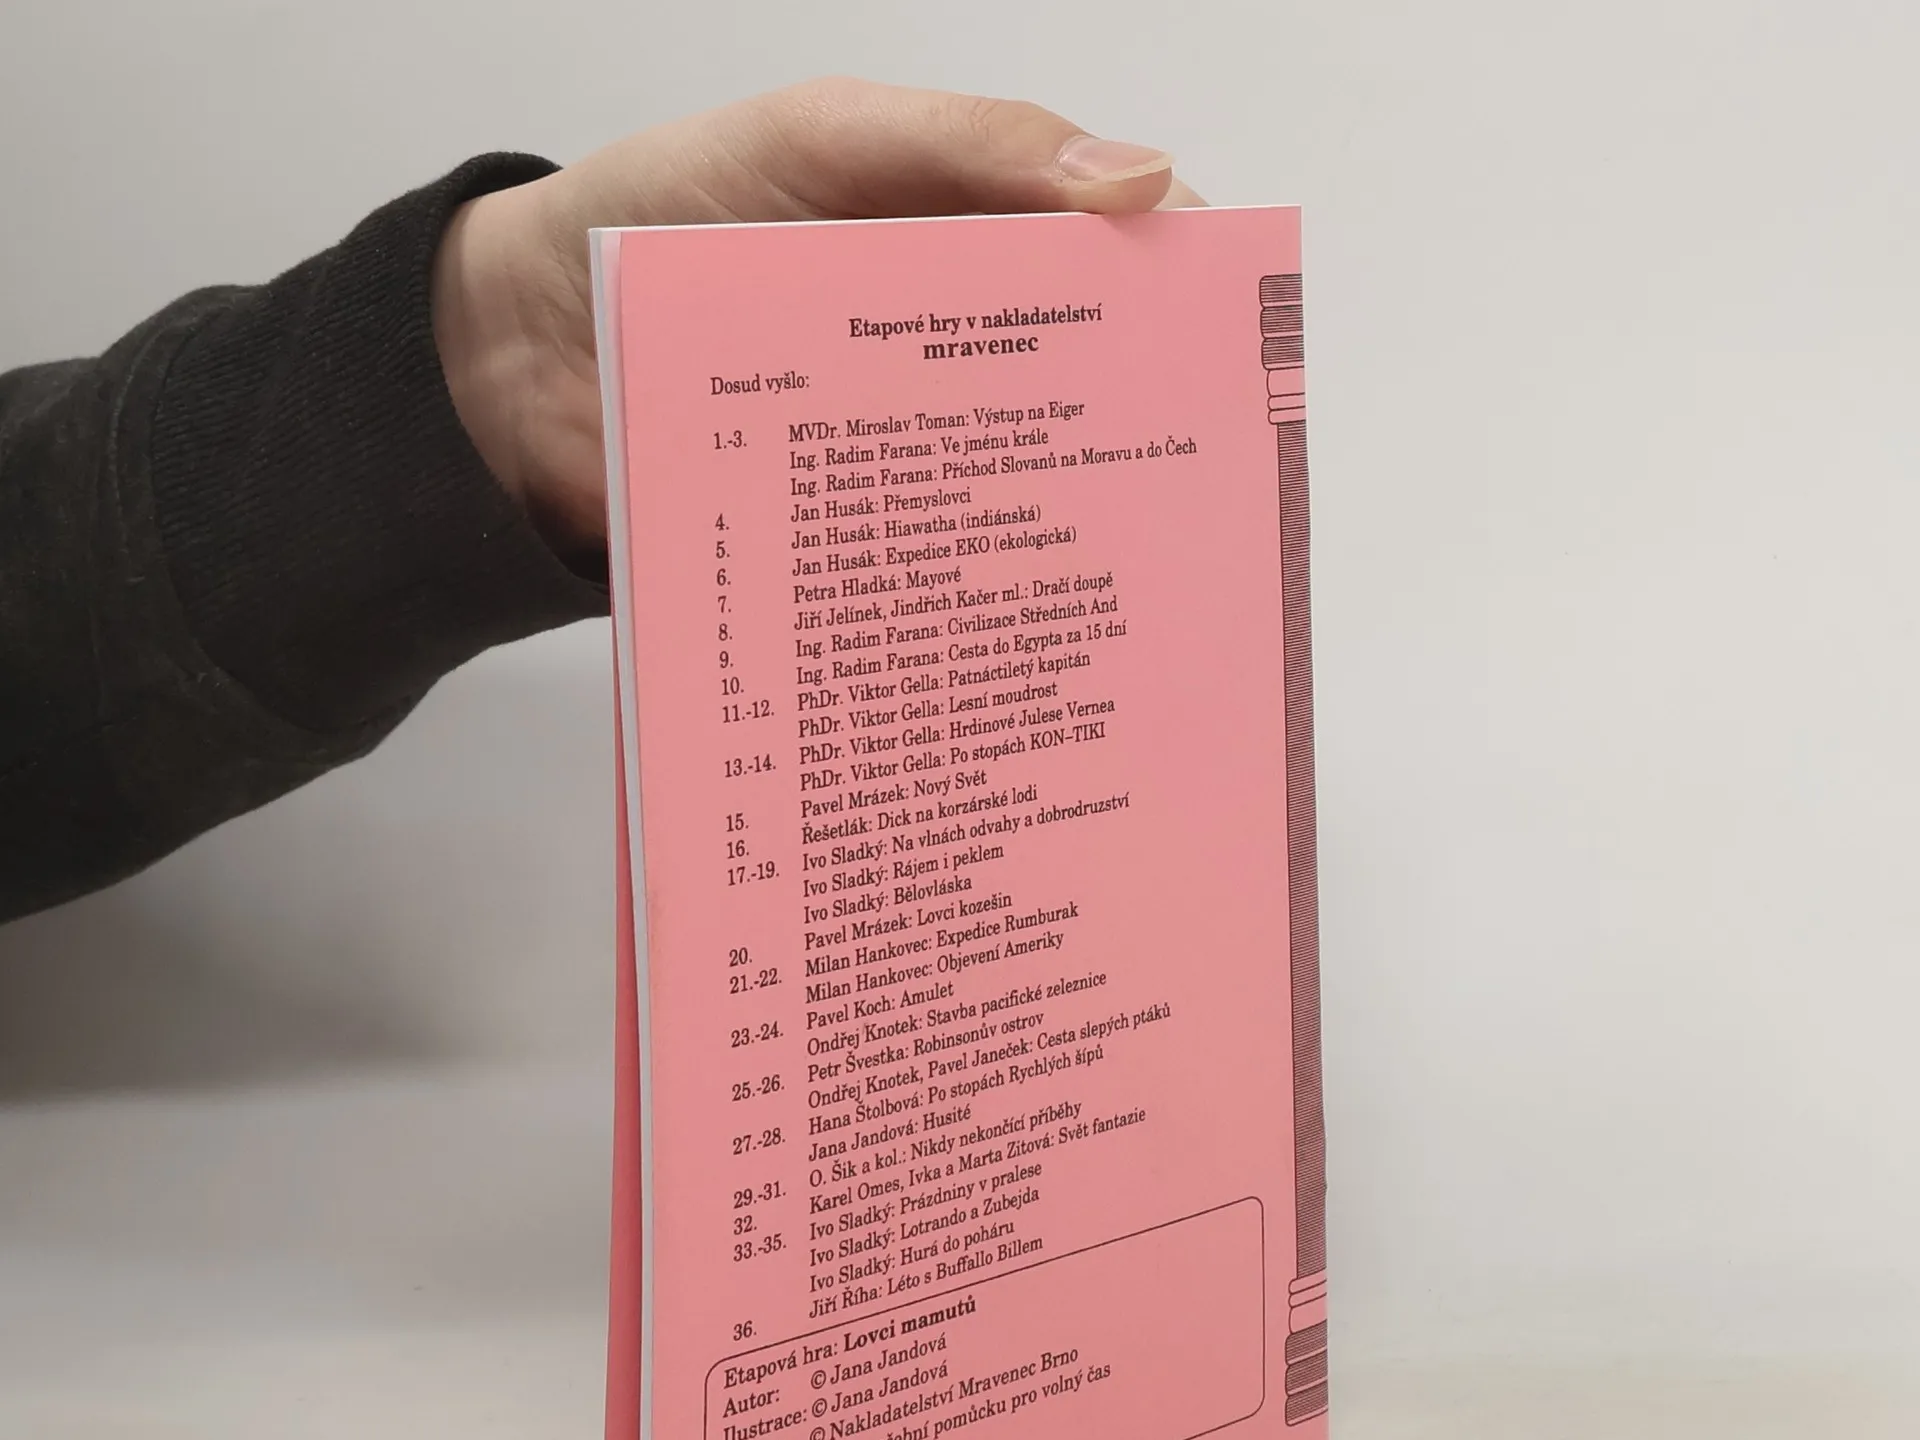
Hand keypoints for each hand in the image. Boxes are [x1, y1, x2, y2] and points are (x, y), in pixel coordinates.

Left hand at [431, 79, 1201, 557]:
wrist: (515, 351)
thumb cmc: (662, 212)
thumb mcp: (823, 142)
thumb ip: (967, 149)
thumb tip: (1145, 183)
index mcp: (955, 246)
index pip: (1097, 266)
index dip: (1172, 296)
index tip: (1234, 344)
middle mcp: (940, 356)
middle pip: (1066, 393)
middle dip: (1132, 433)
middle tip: (1199, 486)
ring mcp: (892, 452)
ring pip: (1003, 490)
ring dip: (1058, 528)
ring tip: (1128, 572)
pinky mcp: (842, 539)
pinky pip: (919, 563)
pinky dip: (961, 589)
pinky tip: (1009, 620)